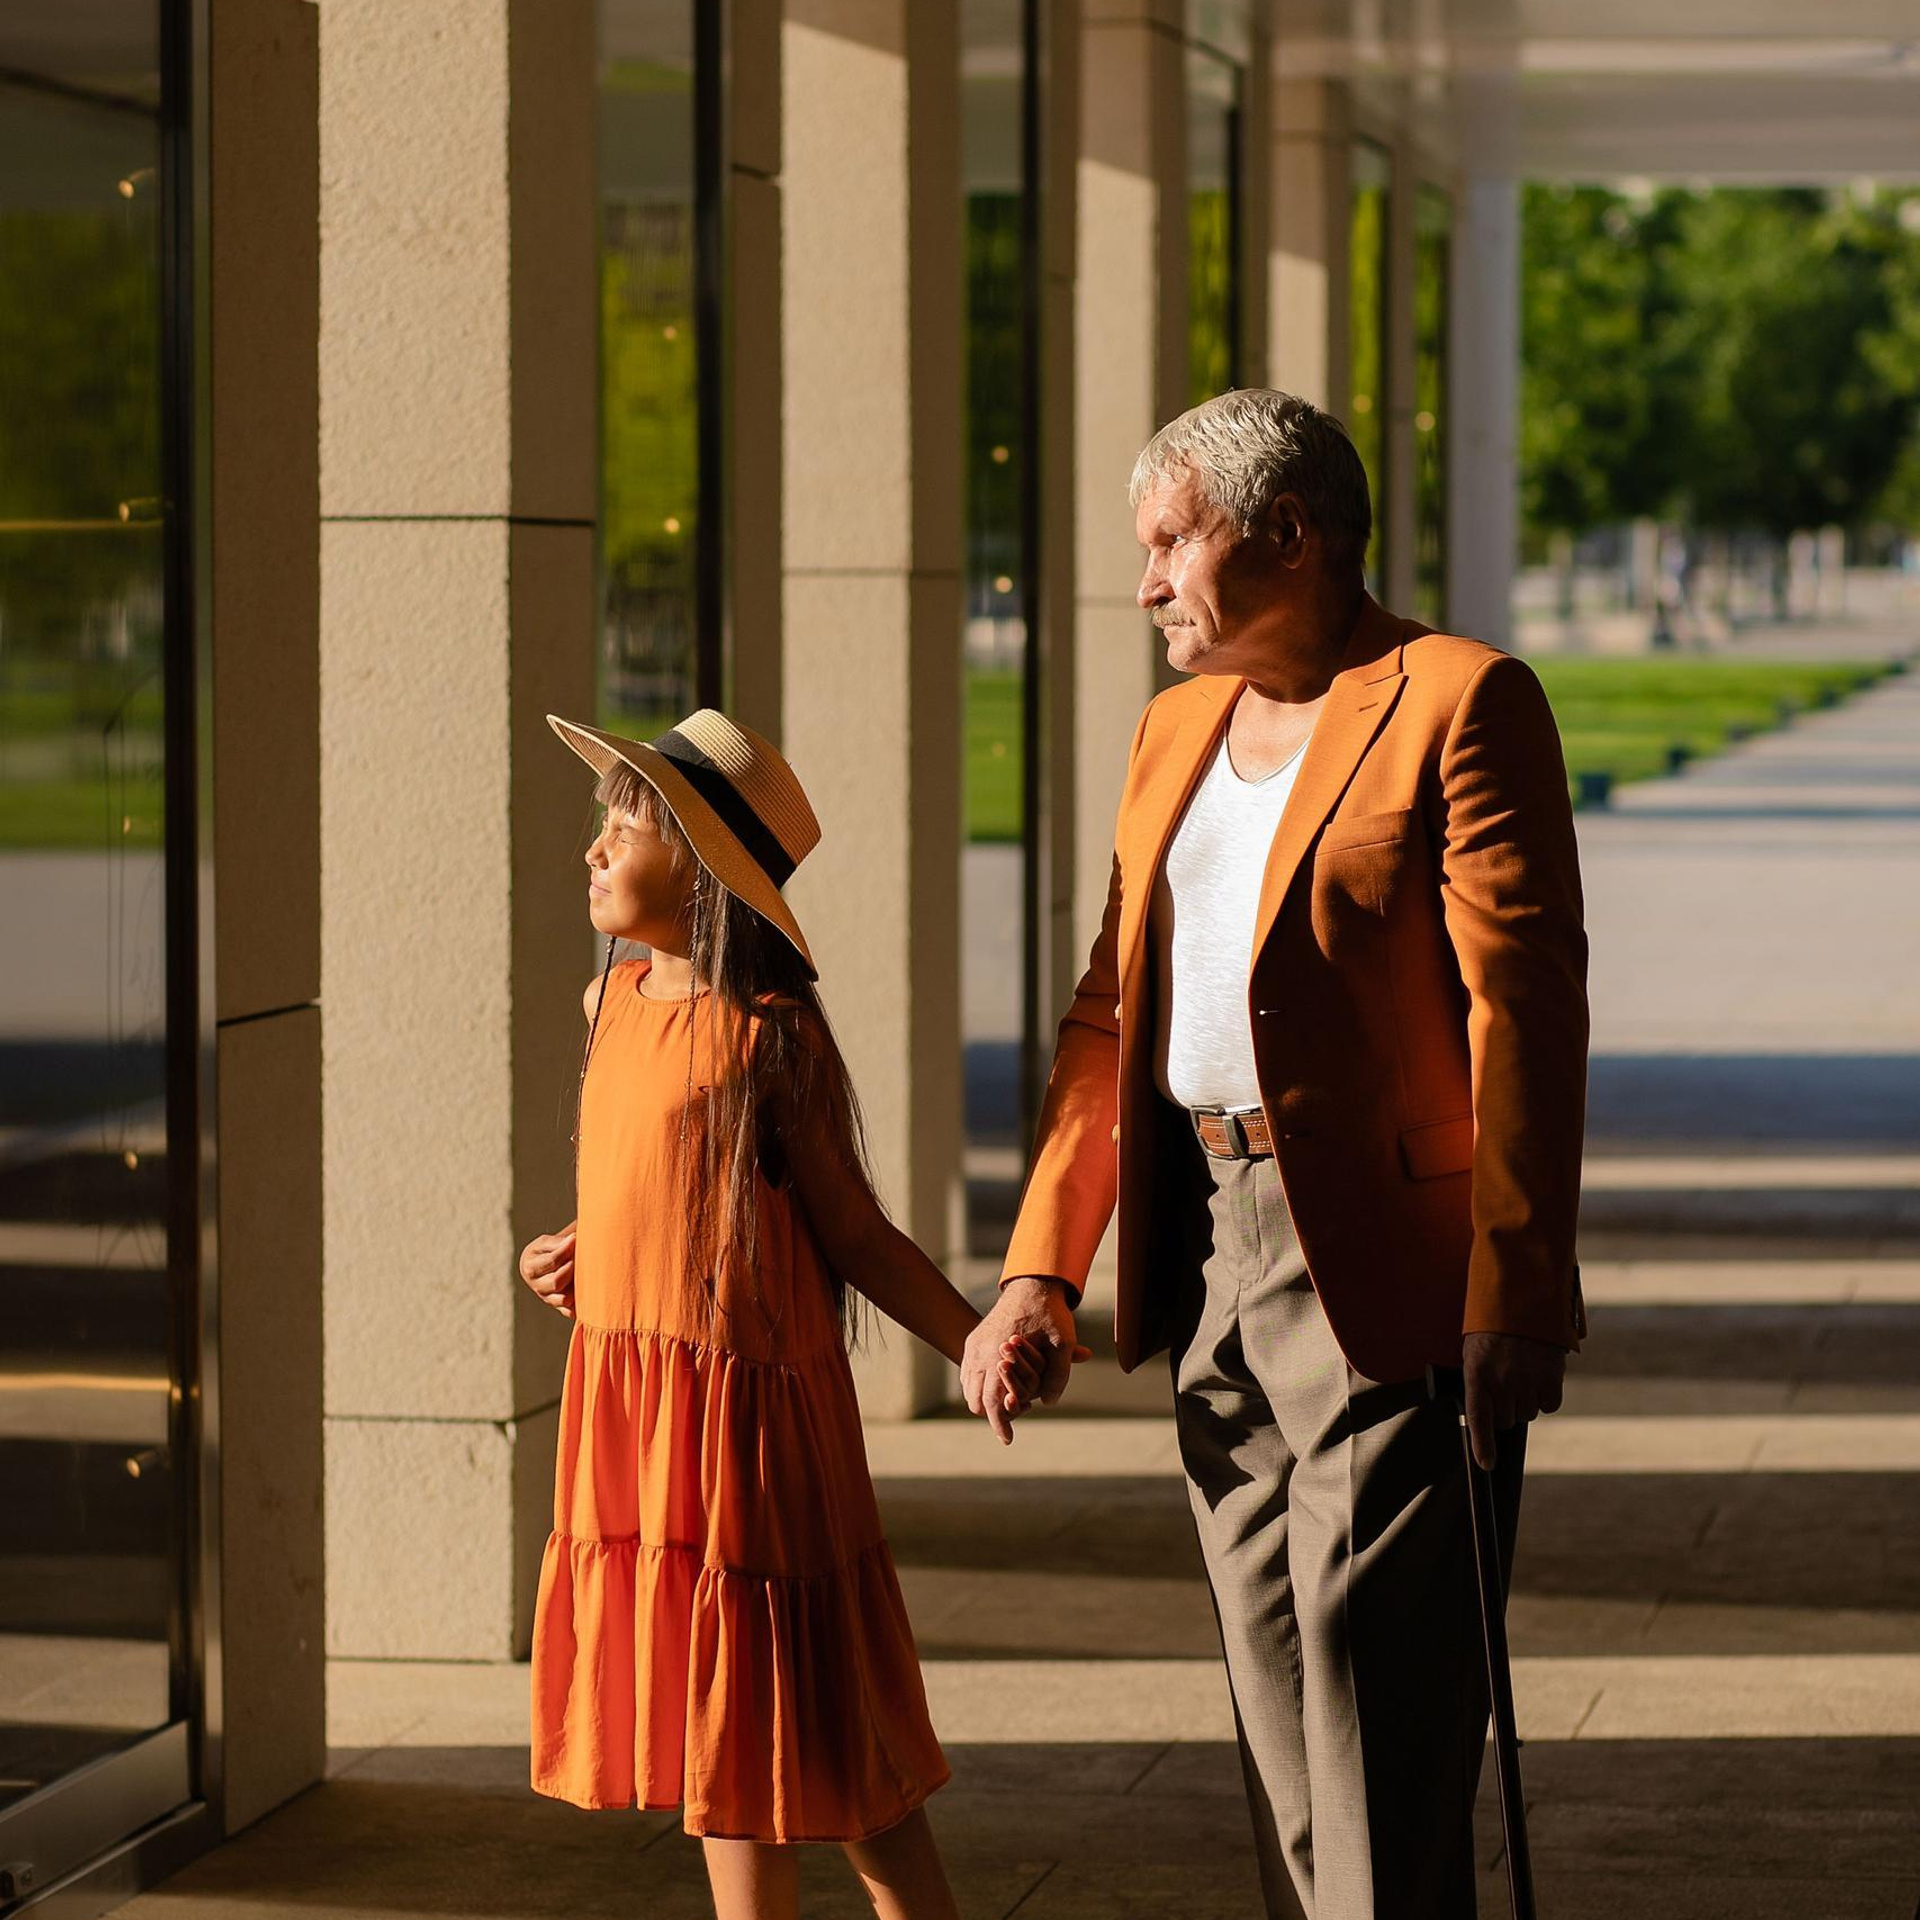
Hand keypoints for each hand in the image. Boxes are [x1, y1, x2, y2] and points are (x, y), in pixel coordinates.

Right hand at [519, 1224, 577, 1319]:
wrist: (543, 1263)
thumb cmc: (546, 1250)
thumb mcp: (546, 1242)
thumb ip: (558, 1242)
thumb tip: (574, 1240)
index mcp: (530, 1267)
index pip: (551, 1261)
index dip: (566, 1251)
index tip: (576, 1240)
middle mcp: (536, 1285)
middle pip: (556, 1282)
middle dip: (571, 1270)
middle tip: (580, 1259)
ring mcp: (546, 1297)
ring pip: (562, 1299)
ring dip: (575, 1287)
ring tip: (583, 1275)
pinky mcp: (557, 1306)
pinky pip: (568, 1311)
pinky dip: (577, 1305)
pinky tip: (585, 1295)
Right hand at [961, 1277, 1089, 1444]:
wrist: (1032, 1285)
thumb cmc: (1050, 1315)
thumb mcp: (1064, 1343)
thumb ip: (1058, 1375)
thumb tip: (1049, 1403)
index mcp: (999, 1355)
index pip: (992, 1402)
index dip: (999, 1424)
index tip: (1008, 1440)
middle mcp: (981, 1353)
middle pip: (976, 1401)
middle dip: (993, 1413)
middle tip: (1017, 1412)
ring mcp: (974, 1346)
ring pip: (969, 1389)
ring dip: (985, 1400)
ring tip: (1011, 1400)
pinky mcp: (973, 1341)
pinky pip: (968, 1374)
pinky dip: (979, 1386)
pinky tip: (999, 1386)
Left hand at [1461, 1330, 1565, 1469]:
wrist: (1523, 1299)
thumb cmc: (1493, 1328)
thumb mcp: (1474, 1351)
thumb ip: (1477, 1381)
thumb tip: (1484, 1415)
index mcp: (1477, 1374)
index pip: (1479, 1419)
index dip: (1483, 1446)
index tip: (1487, 1464)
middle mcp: (1501, 1381)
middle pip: (1507, 1420)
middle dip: (1506, 1408)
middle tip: (1506, 1384)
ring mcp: (1527, 1380)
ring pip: (1529, 1413)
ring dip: (1526, 1400)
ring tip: (1522, 1373)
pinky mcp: (1551, 1376)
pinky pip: (1549, 1404)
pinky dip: (1546, 1396)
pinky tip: (1540, 1376)